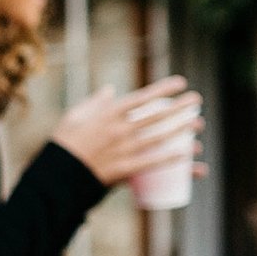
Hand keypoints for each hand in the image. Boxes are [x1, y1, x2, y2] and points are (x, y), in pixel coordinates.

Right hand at [49, 76, 208, 186]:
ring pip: (160, 137)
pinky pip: (153, 162)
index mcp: (108, 113)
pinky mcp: (125, 168)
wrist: (58, 173)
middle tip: (196, 101)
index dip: (164, 88)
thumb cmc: (65, 141)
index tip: (181, 83)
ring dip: (182, 129)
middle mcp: (119, 128)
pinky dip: (171, 158)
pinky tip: (187, 155)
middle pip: (157, 115)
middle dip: (180, 107)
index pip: (143, 97)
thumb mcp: (75, 114)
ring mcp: (124, 149)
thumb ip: (94, 101)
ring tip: (198, 124)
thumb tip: (109, 90)